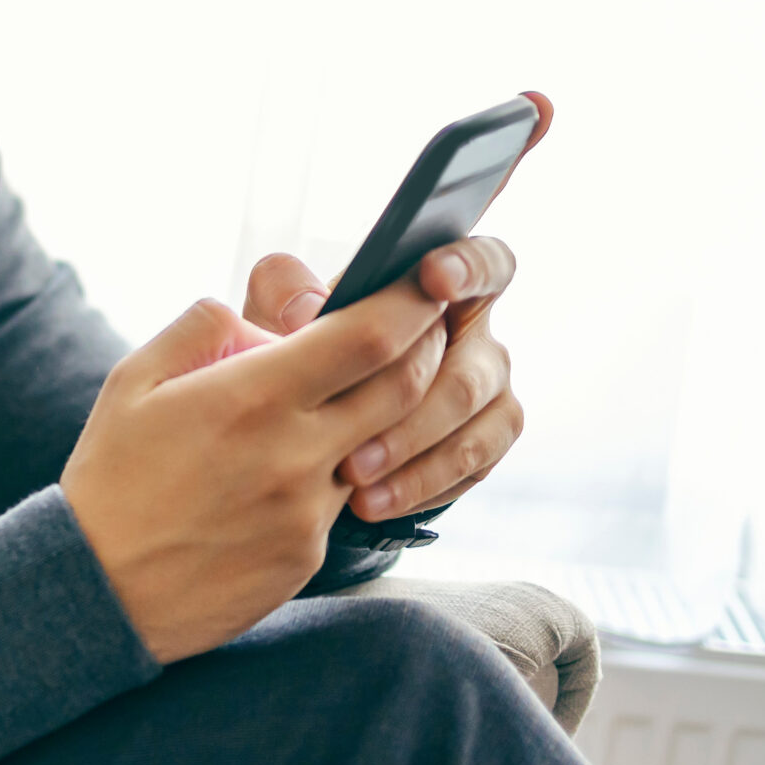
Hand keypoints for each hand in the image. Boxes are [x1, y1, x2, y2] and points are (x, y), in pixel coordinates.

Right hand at [59, 282, 449, 663]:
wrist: (95, 593)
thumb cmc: (110, 477)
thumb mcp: (134, 379)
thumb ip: (201, 328)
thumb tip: (257, 319)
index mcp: (253, 397)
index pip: (369, 337)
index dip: (409, 303)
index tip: (421, 284)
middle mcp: (294, 454)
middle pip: (405, 388)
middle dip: (422, 351)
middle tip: (416, 331)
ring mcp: (307, 512)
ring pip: (377, 448)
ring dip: (372, 419)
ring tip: (319, 411)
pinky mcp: (306, 557)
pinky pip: (340, 502)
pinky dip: (328, 475)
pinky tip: (275, 479)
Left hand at [245, 239, 522, 519]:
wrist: (298, 419)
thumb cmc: (294, 345)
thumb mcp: (274, 310)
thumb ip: (285, 290)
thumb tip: (307, 309)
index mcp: (440, 287)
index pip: (485, 262)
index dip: (469, 266)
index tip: (433, 279)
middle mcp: (477, 337)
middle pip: (472, 367)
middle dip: (412, 405)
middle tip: (355, 439)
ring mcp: (489, 392)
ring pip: (474, 423)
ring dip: (413, 455)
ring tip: (354, 484)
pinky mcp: (486, 444)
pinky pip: (473, 466)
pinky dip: (421, 485)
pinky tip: (374, 502)